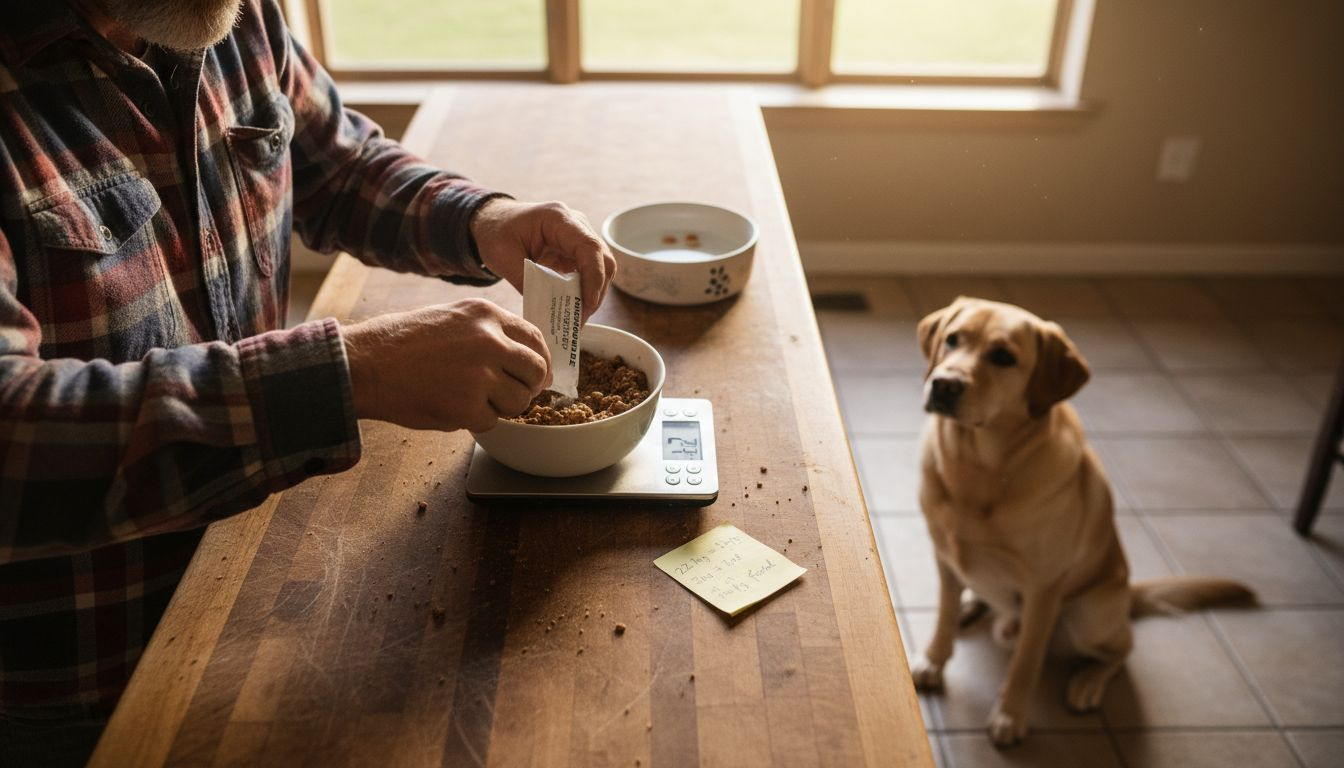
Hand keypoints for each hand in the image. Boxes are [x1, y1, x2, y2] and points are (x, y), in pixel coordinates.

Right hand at [342, 299, 549, 432]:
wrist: (365, 363)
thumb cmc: (403, 342)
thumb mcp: (452, 317)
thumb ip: (489, 332)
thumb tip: (523, 355)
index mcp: (487, 315)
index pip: (536, 338)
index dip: (540, 361)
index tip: (537, 374)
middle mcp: (489, 341)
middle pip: (536, 372)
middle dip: (528, 387)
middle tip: (511, 394)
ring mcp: (480, 375)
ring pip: (518, 401)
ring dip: (501, 407)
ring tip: (470, 399)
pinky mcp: (466, 407)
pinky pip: (490, 422)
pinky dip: (474, 421)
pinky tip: (451, 407)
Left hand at [470, 198, 616, 320]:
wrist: (495, 221)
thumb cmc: (497, 233)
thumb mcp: (503, 258)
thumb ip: (526, 282)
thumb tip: (548, 311)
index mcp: (557, 218)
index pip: (589, 248)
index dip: (593, 278)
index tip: (586, 305)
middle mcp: (576, 224)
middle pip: (603, 259)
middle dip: (596, 292)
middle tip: (579, 319)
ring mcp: (580, 237)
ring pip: (602, 268)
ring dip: (593, 294)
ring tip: (576, 317)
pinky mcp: (577, 251)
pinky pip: (591, 272)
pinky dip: (585, 291)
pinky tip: (572, 307)